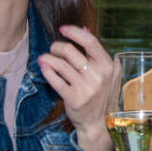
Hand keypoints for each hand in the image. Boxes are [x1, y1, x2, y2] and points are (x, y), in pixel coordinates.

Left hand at [39, 24, 114, 150]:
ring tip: (44, 58)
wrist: (97, 122)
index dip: (75, 32)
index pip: (91, 42)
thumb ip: (95, 51)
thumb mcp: (105, 72)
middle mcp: (98, 76)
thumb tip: (85, 28)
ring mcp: (86, 88)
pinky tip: (43, 67)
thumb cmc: (100, 93)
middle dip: (57, 47)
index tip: (62, 28)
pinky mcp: (74, 99)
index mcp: (108, 66)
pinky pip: (56, 81)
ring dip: (48, 58)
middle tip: (52, 49)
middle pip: (72, 52)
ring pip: (61, 66)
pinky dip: (47, 72)